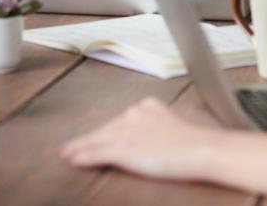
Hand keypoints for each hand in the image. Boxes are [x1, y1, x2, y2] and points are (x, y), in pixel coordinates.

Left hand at [60, 97, 216, 179]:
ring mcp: (127, 131)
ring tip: (67, 154)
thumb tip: (143, 140)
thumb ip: (154, 128)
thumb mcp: (170, 128)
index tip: (92, 137)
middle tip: (70, 147)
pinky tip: (72, 160)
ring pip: (97, 140)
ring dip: (79, 148)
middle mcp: (134, 114)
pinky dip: (83, 157)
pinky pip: (97, 153)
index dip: (102, 132)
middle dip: (86, 139)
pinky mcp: (123, 148)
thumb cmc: (193, 144)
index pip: (119, 121)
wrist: (200, 149)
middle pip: (105, 129)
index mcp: (147, 106)